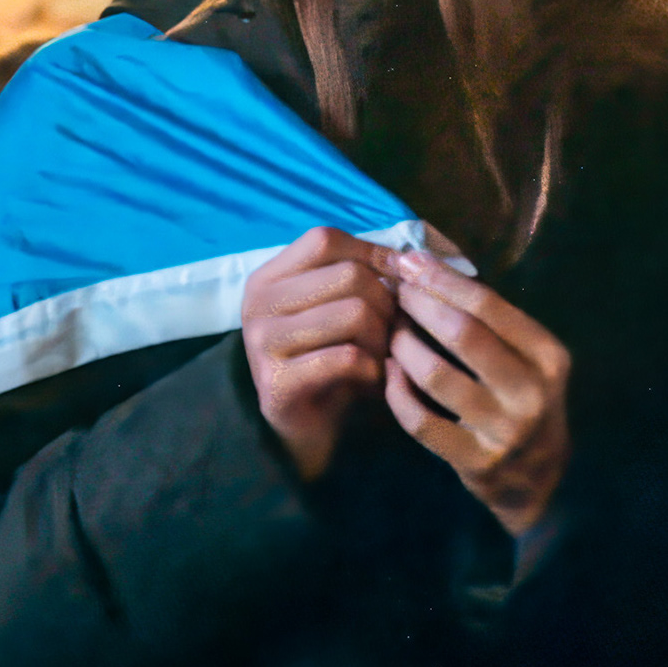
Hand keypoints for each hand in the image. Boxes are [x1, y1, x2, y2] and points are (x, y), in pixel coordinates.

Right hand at [242, 227, 396, 480]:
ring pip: (353, 313)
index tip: (399, 279)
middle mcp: (257, 304)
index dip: (371, 253)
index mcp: (269, 277)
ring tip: (382, 355)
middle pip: (348, 275)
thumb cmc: (330, 358)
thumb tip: (410, 259)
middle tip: (392, 331)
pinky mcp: (276, 384)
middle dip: (386, 303)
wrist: (305, 427)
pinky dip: (372, 368)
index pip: (325, 239)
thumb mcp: (340, 304)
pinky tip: (372, 379)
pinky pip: (346, 358)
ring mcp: (261, 344)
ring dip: (382, 337)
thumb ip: (362, 273)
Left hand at [385, 250, 571, 537]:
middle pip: (463, 333)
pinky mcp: (475, 462)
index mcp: (548, 356)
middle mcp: (532, 392)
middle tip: (394, 291)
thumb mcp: (527, 360)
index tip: (411, 261)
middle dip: (420, 305)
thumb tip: (428, 267)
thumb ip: (491, 322)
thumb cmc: (523, 400)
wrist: (539, 479)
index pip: (489, 305)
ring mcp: (504, 430)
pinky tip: (389, 373)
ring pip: (436, 376)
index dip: (444, 279)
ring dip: (403, 346)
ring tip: (390, 331)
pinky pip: (421, 420)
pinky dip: (397, 392)